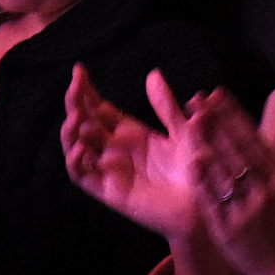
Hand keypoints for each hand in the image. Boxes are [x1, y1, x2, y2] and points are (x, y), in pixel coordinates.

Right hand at [61, 65, 206, 243]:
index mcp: (131, 133)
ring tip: (76, 117)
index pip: (98, 108)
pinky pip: (83, 177)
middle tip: (75, 85)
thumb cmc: (197, 170)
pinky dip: (75, 162)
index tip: (79, 70)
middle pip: (84, 123)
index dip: (86, 91)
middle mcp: (116, 150)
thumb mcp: (182, 131)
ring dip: (70, 132)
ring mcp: (110, 170)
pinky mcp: (110, 192)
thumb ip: (166, 106)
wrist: (204, 204)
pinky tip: (80, 147)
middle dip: (75, 104)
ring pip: (76, 148)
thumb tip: (152, 74)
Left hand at [179, 93, 274, 274]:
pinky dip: (203, 181)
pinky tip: (192, 160)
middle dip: (215, 122)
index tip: (217, 94)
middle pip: (236, 151)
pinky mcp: (229, 231)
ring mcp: (246, 212)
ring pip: (224, 173)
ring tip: (190, 121)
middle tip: (197, 99)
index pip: (254, 139)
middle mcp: (265, 192)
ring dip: (206, 145)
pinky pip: (213, 202)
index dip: (233, 115)